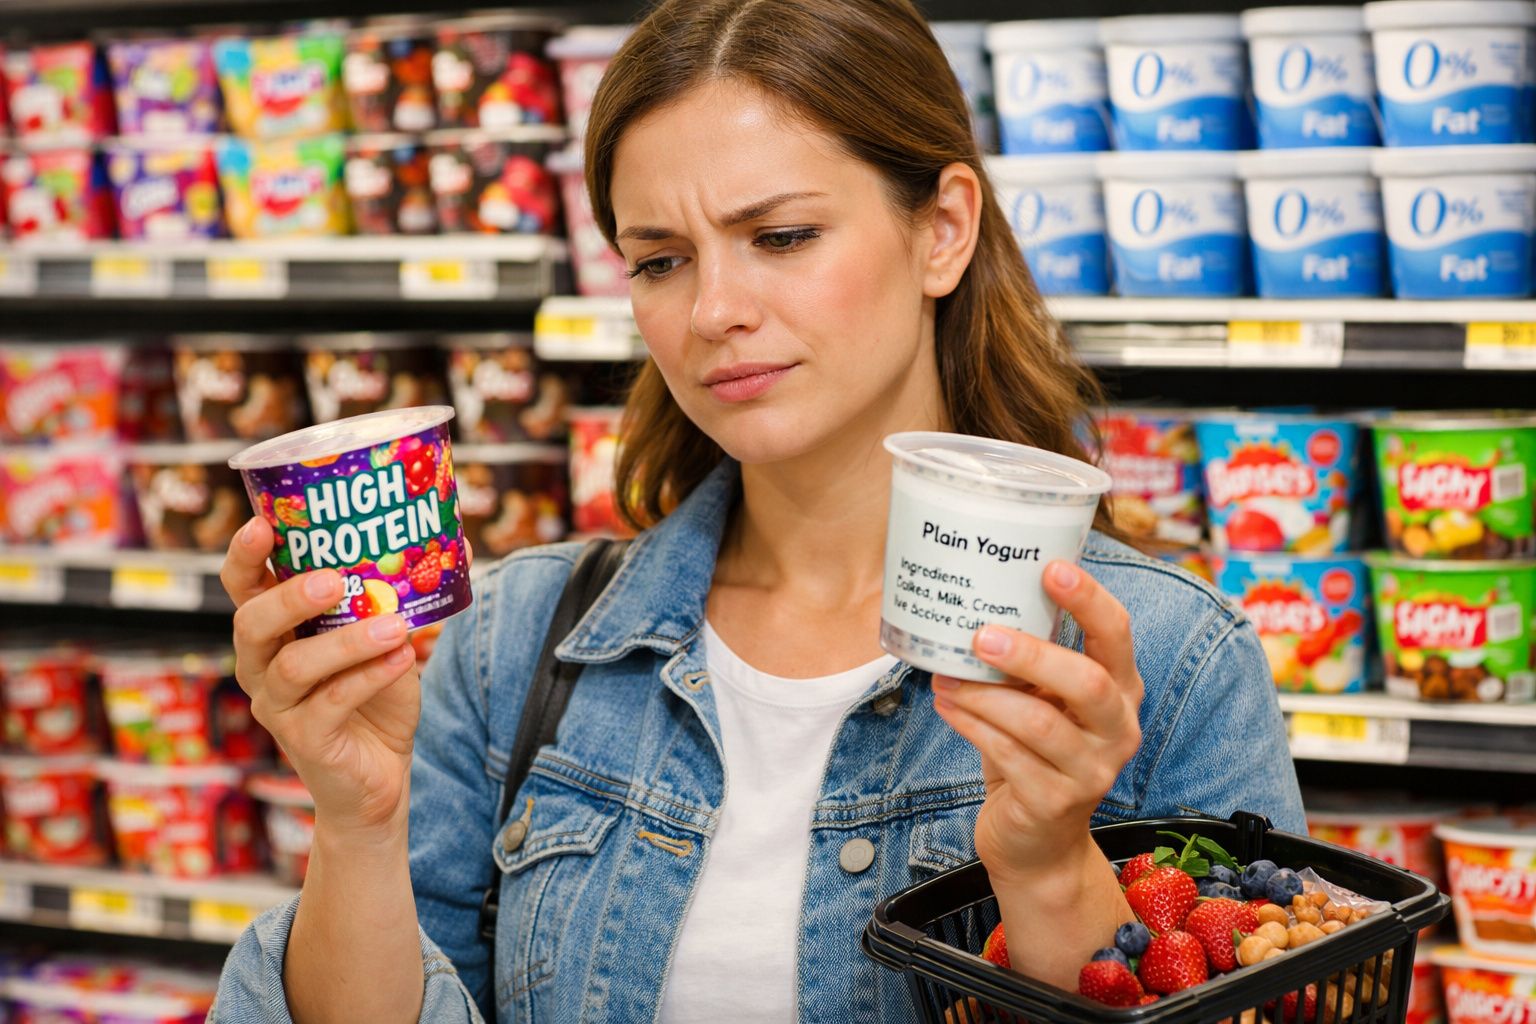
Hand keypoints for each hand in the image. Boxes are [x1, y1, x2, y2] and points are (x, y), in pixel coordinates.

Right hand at [222, 516, 420, 836]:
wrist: (378, 777)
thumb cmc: (375, 698)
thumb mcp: (381, 642)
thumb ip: (386, 604)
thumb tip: (436, 548)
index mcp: (273, 634)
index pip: (243, 589)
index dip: (244, 556)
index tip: (262, 524)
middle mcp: (261, 668)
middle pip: (251, 625)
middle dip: (289, 599)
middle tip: (333, 580)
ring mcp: (278, 708)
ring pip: (294, 667)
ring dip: (348, 641)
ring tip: (395, 625)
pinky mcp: (305, 740)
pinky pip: (332, 703)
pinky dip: (371, 676)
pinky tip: (404, 658)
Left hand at [931, 559, 1142, 883]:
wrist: (1037, 842)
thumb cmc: (1037, 754)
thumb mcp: (1046, 701)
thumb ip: (1031, 662)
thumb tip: (979, 601)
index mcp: (1121, 690)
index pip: (1118, 635)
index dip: (1089, 600)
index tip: (1052, 567)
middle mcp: (1118, 729)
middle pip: (1088, 682)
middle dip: (1031, 653)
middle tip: (980, 634)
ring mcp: (1092, 771)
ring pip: (1038, 723)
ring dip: (984, 695)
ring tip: (945, 676)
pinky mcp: (1054, 803)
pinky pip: (1008, 755)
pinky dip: (971, 726)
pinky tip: (947, 706)